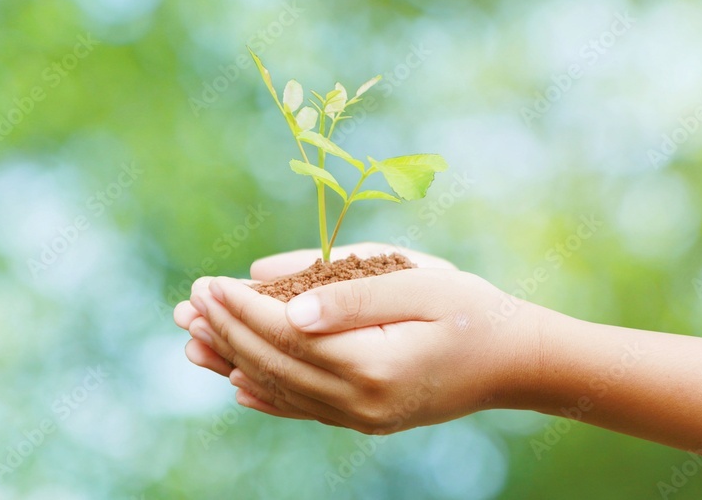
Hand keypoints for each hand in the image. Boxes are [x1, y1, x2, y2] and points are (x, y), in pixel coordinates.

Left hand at [176, 244, 548, 433]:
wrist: (514, 361)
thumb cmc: (471, 310)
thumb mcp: (418, 285)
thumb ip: (352, 296)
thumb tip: (288, 307)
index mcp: (372, 364)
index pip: (284, 335)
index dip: (240, 308)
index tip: (206, 283)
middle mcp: (361, 401)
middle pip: (273, 365)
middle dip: (226, 331)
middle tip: (187, 305)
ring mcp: (362, 417)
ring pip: (280, 390)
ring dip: (234, 362)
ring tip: (194, 342)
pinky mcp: (365, 419)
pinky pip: (303, 409)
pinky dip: (266, 395)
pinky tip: (238, 383)